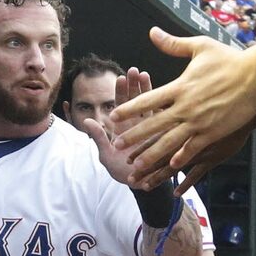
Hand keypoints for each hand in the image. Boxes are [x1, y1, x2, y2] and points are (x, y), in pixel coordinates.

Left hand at [84, 67, 153, 185]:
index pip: (121, 105)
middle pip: (136, 100)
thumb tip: (88, 120)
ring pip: (150, 105)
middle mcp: (137, 124)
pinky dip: (164, 106)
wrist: (140, 185)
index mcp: (122, 127)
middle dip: (135, 85)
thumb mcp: (107, 155)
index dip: (121, 91)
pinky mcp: (164, 135)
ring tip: (146, 75)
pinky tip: (167, 93)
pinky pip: (164, 119)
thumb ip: (99, 138)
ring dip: (148, 90)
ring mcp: (152, 128)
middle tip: (135, 70)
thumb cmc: (121, 171)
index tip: (121, 77)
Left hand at [111, 28, 255, 175]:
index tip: (114, 116)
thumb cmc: (230, 59)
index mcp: (180, 86)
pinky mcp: (214, 132)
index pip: (147, 100)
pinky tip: (172, 166)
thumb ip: (173, 43)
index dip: (129, 109)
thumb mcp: (200, 46)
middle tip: (117, 145)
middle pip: (153, 124)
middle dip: (133, 136)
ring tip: (137, 163)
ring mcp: (199, 121)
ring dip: (152, 154)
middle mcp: (185, 106)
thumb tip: (152, 32)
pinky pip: (194, 147)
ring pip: (169, 141)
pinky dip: (182, 157)